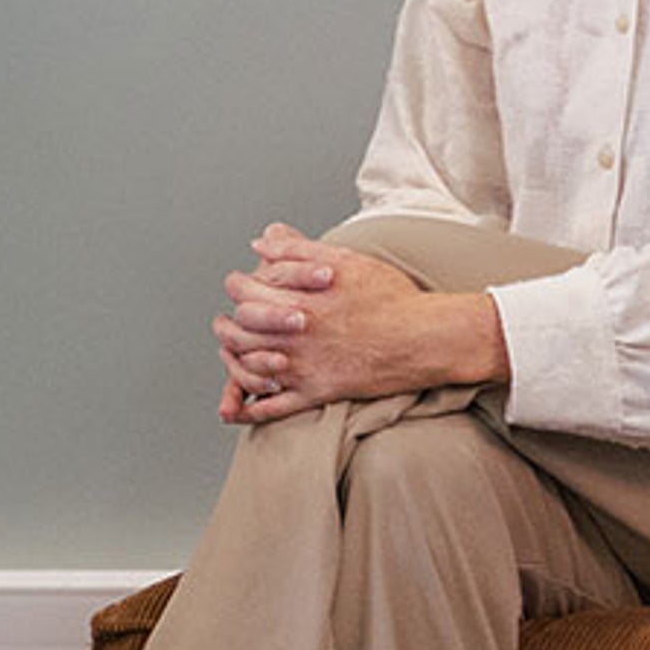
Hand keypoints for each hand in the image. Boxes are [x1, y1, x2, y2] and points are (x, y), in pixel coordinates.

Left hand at [213, 223, 500, 421]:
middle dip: (225, 324)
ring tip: (230, 352)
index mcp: (300, 300)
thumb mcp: (345, 260)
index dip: (236, 285)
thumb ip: (298, 251)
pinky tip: (240, 403)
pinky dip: (250, 407)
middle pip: (239, 329)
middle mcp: (297, 335)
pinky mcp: (319, 392)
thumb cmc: (391, 296)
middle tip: (223, 322)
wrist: (425, 338)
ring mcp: (306, 367)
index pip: (245, 292)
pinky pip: (273, 407)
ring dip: (232, 360)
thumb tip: (262, 242)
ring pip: (248, 368)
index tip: (238, 285)